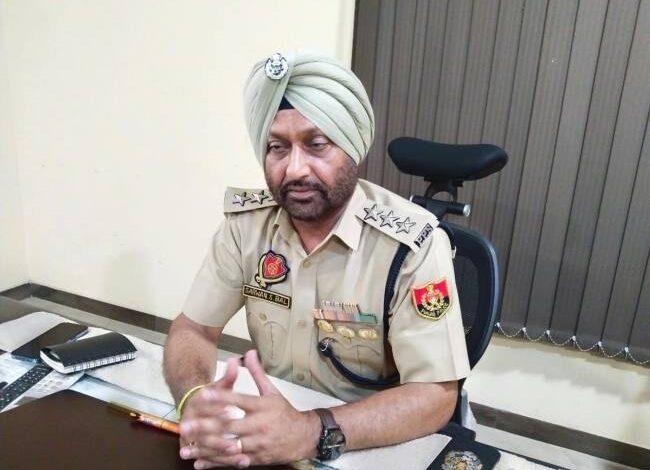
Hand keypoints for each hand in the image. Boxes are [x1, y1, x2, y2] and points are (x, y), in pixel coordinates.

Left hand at [188, 350, 319, 468]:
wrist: (303, 437)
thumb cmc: (284, 412)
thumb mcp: (272, 391)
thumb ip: (257, 373)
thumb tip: (250, 352)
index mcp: (262, 406)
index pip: (239, 400)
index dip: (221, 398)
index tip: (203, 395)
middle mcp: (259, 425)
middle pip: (229, 426)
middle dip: (206, 427)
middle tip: (186, 425)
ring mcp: (257, 444)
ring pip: (228, 447)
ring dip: (206, 448)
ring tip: (186, 448)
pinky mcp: (256, 458)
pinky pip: (233, 461)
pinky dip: (216, 463)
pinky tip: (200, 463)